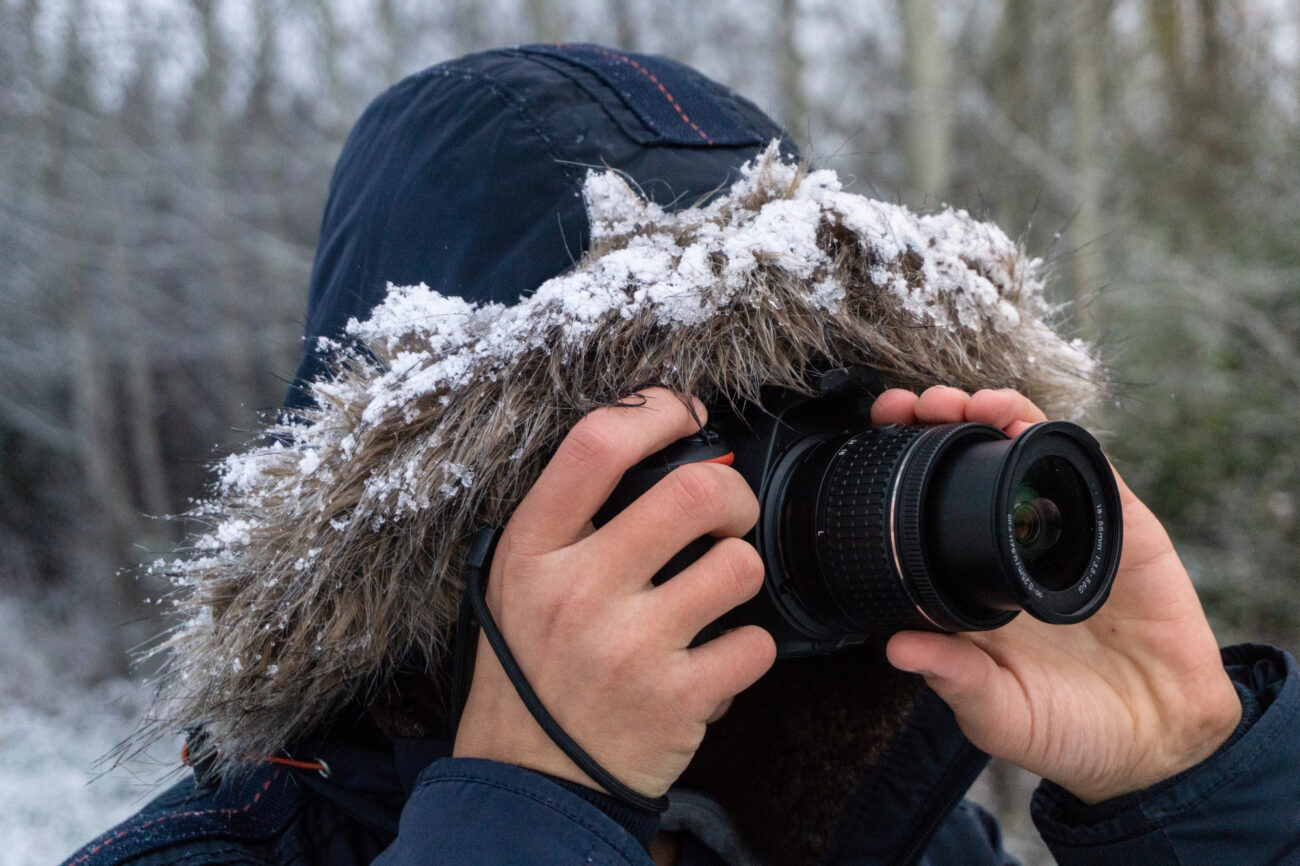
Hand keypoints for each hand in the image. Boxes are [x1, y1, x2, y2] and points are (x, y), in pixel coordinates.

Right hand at [452, 388, 776, 796]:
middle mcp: (579, 592)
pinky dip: (746, 648)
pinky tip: (714, 657)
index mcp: (534, 550)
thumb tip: (662, 449)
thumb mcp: (520, 580)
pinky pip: (755, 644)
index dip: (656, 411)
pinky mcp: (675, 700)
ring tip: (717, 591)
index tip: (685, 413)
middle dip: (732, 493)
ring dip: (742, 571)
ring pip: (740, 566)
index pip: (597, 446)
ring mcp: (629, 648)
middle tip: (727, 514)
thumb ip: (572, 519)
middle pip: (694, 493)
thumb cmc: (532, 665)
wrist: (532, 779)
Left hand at [874, 386, 1241, 802]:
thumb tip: (894, 647)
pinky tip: (1023, 423)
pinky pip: (1087, 470)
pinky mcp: (1121, 527)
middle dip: (935, 423)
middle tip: (905, 406)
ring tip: (962, 403)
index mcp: (973, 582)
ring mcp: (1068, 530)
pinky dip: (1054, 438)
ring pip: (1024, 452)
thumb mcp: (1000, 715)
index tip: (873, 443)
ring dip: (990, 414)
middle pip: (969, 464)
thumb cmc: (1070, 730)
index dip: (899, 472)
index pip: (926, 508)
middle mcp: (1014, 545)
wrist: (1159, 742)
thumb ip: (955, 680)